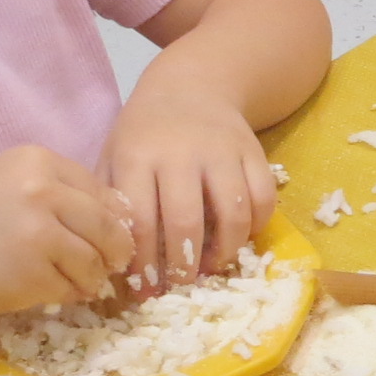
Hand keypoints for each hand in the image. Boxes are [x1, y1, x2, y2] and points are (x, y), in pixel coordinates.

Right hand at [0, 145, 133, 315]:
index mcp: (40, 161)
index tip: (108, 237)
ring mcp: (40, 232)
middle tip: (111, 266)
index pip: (102, 192)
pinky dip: (65, 294)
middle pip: (108, 226)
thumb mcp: (11, 184)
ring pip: (95, 261)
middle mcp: (44, 190)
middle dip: (115, 252)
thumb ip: (58, 194)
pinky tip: (44, 290)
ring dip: (90, 277)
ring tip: (71, 280)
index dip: (111, 220)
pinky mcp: (33, 272)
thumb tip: (117, 222)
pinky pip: (71, 288)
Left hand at [100, 77, 277, 288]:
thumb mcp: (114, 156)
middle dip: (183, 267)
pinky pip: (264, 199)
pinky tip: (239, 238)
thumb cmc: (144, 133)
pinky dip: (256, 227)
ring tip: (211, 267)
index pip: (139, 220)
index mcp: (138, 156)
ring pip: (233, 213)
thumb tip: (111, 260)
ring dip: (224, 252)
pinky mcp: (254, 151)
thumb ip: (112, 203)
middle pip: (185, 222)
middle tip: (180, 288)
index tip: (144, 290)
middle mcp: (181, 153)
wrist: (191, 85)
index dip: (142, 263)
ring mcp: (222, 151)